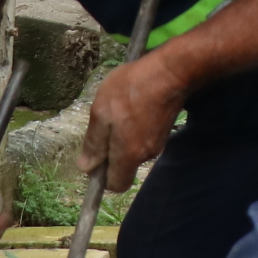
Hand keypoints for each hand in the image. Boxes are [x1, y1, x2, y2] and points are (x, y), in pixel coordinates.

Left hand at [82, 51, 183, 189]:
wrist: (171, 72)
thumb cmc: (132, 90)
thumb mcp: (101, 113)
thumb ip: (94, 144)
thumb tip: (86, 167)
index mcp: (129, 155)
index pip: (116, 185)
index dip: (102, 177)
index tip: (95, 155)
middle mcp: (146, 155)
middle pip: (124, 166)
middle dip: (111, 152)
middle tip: (105, 124)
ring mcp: (158, 142)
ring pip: (133, 149)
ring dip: (122, 136)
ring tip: (119, 108)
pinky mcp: (164, 129)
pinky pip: (142, 137)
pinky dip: (135, 126)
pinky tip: (133, 103)